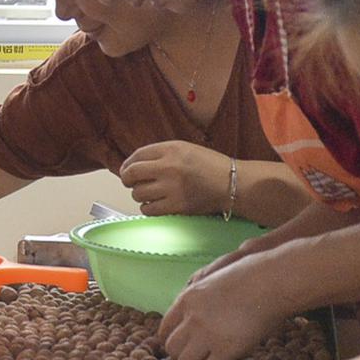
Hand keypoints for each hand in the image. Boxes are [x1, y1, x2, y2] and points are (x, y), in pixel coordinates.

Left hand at [118, 142, 234, 215]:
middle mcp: (169, 167)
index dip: (127, 165)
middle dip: (127, 180)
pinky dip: (148, 208)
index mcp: (171, 149)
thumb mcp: (185, 149)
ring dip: (140, 195)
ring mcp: (172, 188)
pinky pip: (148, 210)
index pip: (136, 155)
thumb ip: (161, 154)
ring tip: (150, 194)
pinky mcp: (177, 206)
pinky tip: (155, 204)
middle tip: (131, 184)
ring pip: (138, 194)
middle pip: (131, 174)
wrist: (232, 183)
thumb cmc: (210, 166)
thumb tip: (134, 165)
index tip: (126, 171)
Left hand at [155, 256, 297, 359]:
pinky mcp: (226, 349)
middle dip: (182, 355)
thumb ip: (200, 299)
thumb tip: (195, 315)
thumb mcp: (214, 280)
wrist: (271, 281)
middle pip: (171, 349)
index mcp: (187, 299)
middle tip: (198, 356)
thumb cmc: (251, 277)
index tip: (184, 345)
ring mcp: (207, 334)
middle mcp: (192, 318)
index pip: (164, 329)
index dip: (173, 340)